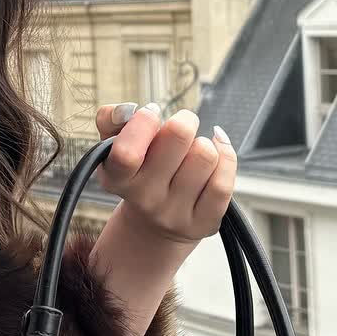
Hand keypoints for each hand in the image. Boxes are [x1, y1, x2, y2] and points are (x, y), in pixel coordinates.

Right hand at [92, 102, 236, 246]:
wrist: (153, 225)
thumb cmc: (138, 173)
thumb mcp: (114, 148)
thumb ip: (111, 120)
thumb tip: (126, 110)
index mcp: (118, 179)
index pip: (127, 153)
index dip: (144, 122)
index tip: (152, 113)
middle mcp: (145, 199)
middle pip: (179, 136)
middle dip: (184, 121)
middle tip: (181, 126)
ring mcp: (175, 214)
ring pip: (205, 155)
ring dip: (203, 144)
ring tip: (194, 150)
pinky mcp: (203, 224)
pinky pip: (222, 183)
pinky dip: (226, 156)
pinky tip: (218, 150)